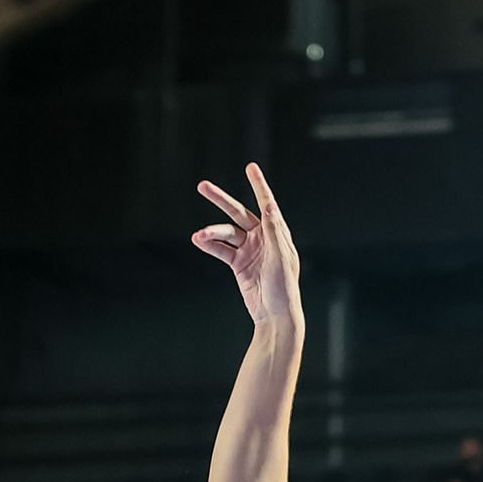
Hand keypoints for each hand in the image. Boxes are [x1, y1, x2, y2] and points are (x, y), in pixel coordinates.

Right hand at [192, 166, 301, 324]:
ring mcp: (249, 250)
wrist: (275, 314)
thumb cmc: (284, 286)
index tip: (250, 167)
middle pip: (238, 213)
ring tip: (198, 235)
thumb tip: (269, 206)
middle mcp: (262, 238)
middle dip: (221, 200)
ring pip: (226, 233)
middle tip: (202, 185)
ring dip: (211, 232)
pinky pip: (221, 250)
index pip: (266, 204)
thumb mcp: (281, 257)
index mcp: (277, 233)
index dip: (258, 185)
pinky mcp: (238, 264)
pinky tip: (198, 240)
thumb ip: (274, 231)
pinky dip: (209, 245)